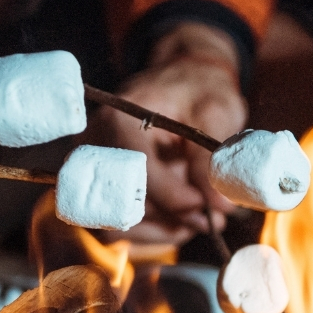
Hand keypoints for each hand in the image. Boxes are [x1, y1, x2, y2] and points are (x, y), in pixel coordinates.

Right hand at [91, 23, 244, 243]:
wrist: (183, 81)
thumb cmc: (200, 91)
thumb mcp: (215, 115)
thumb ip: (213, 160)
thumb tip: (220, 209)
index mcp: (119, 120)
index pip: (137, 173)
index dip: (175, 198)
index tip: (208, 206)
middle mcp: (94, 146)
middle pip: (124, 203)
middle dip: (171, 219)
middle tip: (211, 219)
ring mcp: (91, 169)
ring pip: (117, 223)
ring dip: (161, 230)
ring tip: (200, 220)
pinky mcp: (100, 186)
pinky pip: (117, 225)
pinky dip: (151, 231)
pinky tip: (180, 221)